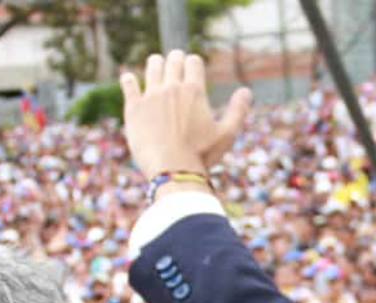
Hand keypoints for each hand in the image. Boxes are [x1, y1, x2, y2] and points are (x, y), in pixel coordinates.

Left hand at [120, 51, 252, 179]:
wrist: (172, 171)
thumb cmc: (202, 156)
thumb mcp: (227, 135)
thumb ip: (238, 111)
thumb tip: (246, 91)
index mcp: (194, 91)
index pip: (193, 61)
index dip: (194, 63)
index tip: (193, 68)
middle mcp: (171, 88)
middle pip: (173, 59)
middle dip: (176, 59)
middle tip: (176, 62)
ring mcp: (150, 96)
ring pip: (152, 66)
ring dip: (156, 63)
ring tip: (157, 66)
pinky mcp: (133, 108)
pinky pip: (128, 84)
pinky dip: (129, 79)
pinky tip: (130, 79)